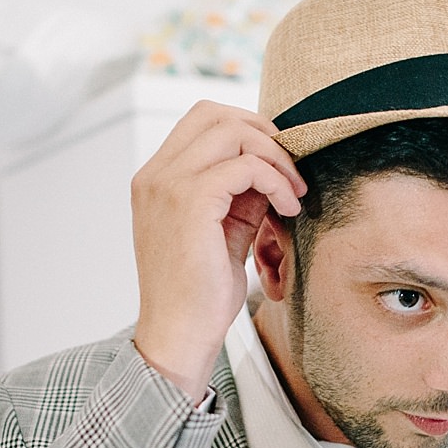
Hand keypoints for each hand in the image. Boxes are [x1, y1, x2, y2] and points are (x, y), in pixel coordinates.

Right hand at [129, 101, 305, 399]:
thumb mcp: (224, 232)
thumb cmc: (200, 294)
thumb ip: (241, 197)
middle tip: (290, 169)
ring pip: (231, 131)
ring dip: (274, 156)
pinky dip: (275, 180)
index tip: (277, 162)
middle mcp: (155, 176)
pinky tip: (287, 206)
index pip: (201, 120)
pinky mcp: (189, 202)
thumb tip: (273, 168)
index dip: (247, 129)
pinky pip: (245, 167)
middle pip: (213, 113)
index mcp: (156, 180)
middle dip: (263, 132)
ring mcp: (167, 186)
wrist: (179, 334)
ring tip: (292, 193)